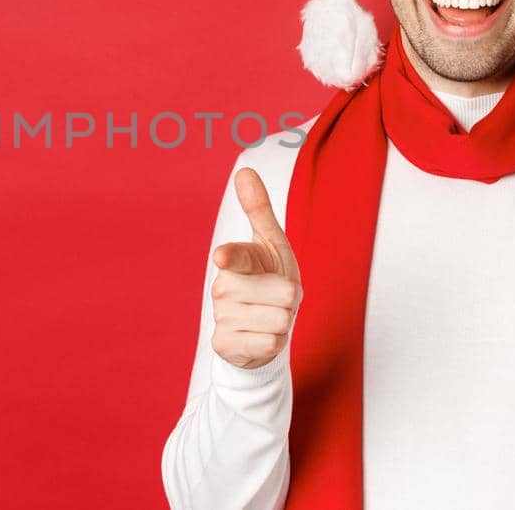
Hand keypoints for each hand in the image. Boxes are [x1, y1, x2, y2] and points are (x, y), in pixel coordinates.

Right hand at [210, 167, 303, 370]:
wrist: (256, 326)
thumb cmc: (267, 279)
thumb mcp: (270, 244)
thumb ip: (258, 209)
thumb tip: (245, 170)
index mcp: (235, 261)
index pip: (236, 256)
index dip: (231, 256)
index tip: (222, 256)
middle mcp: (223, 287)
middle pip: (284, 294)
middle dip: (292, 299)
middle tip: (278, 299)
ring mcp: (222, 317)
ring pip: (280, 320)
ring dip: (284, 322)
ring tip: (270, 318)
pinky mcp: (225, 344)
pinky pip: (270, 344)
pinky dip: (274, 342)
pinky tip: (262, 337)